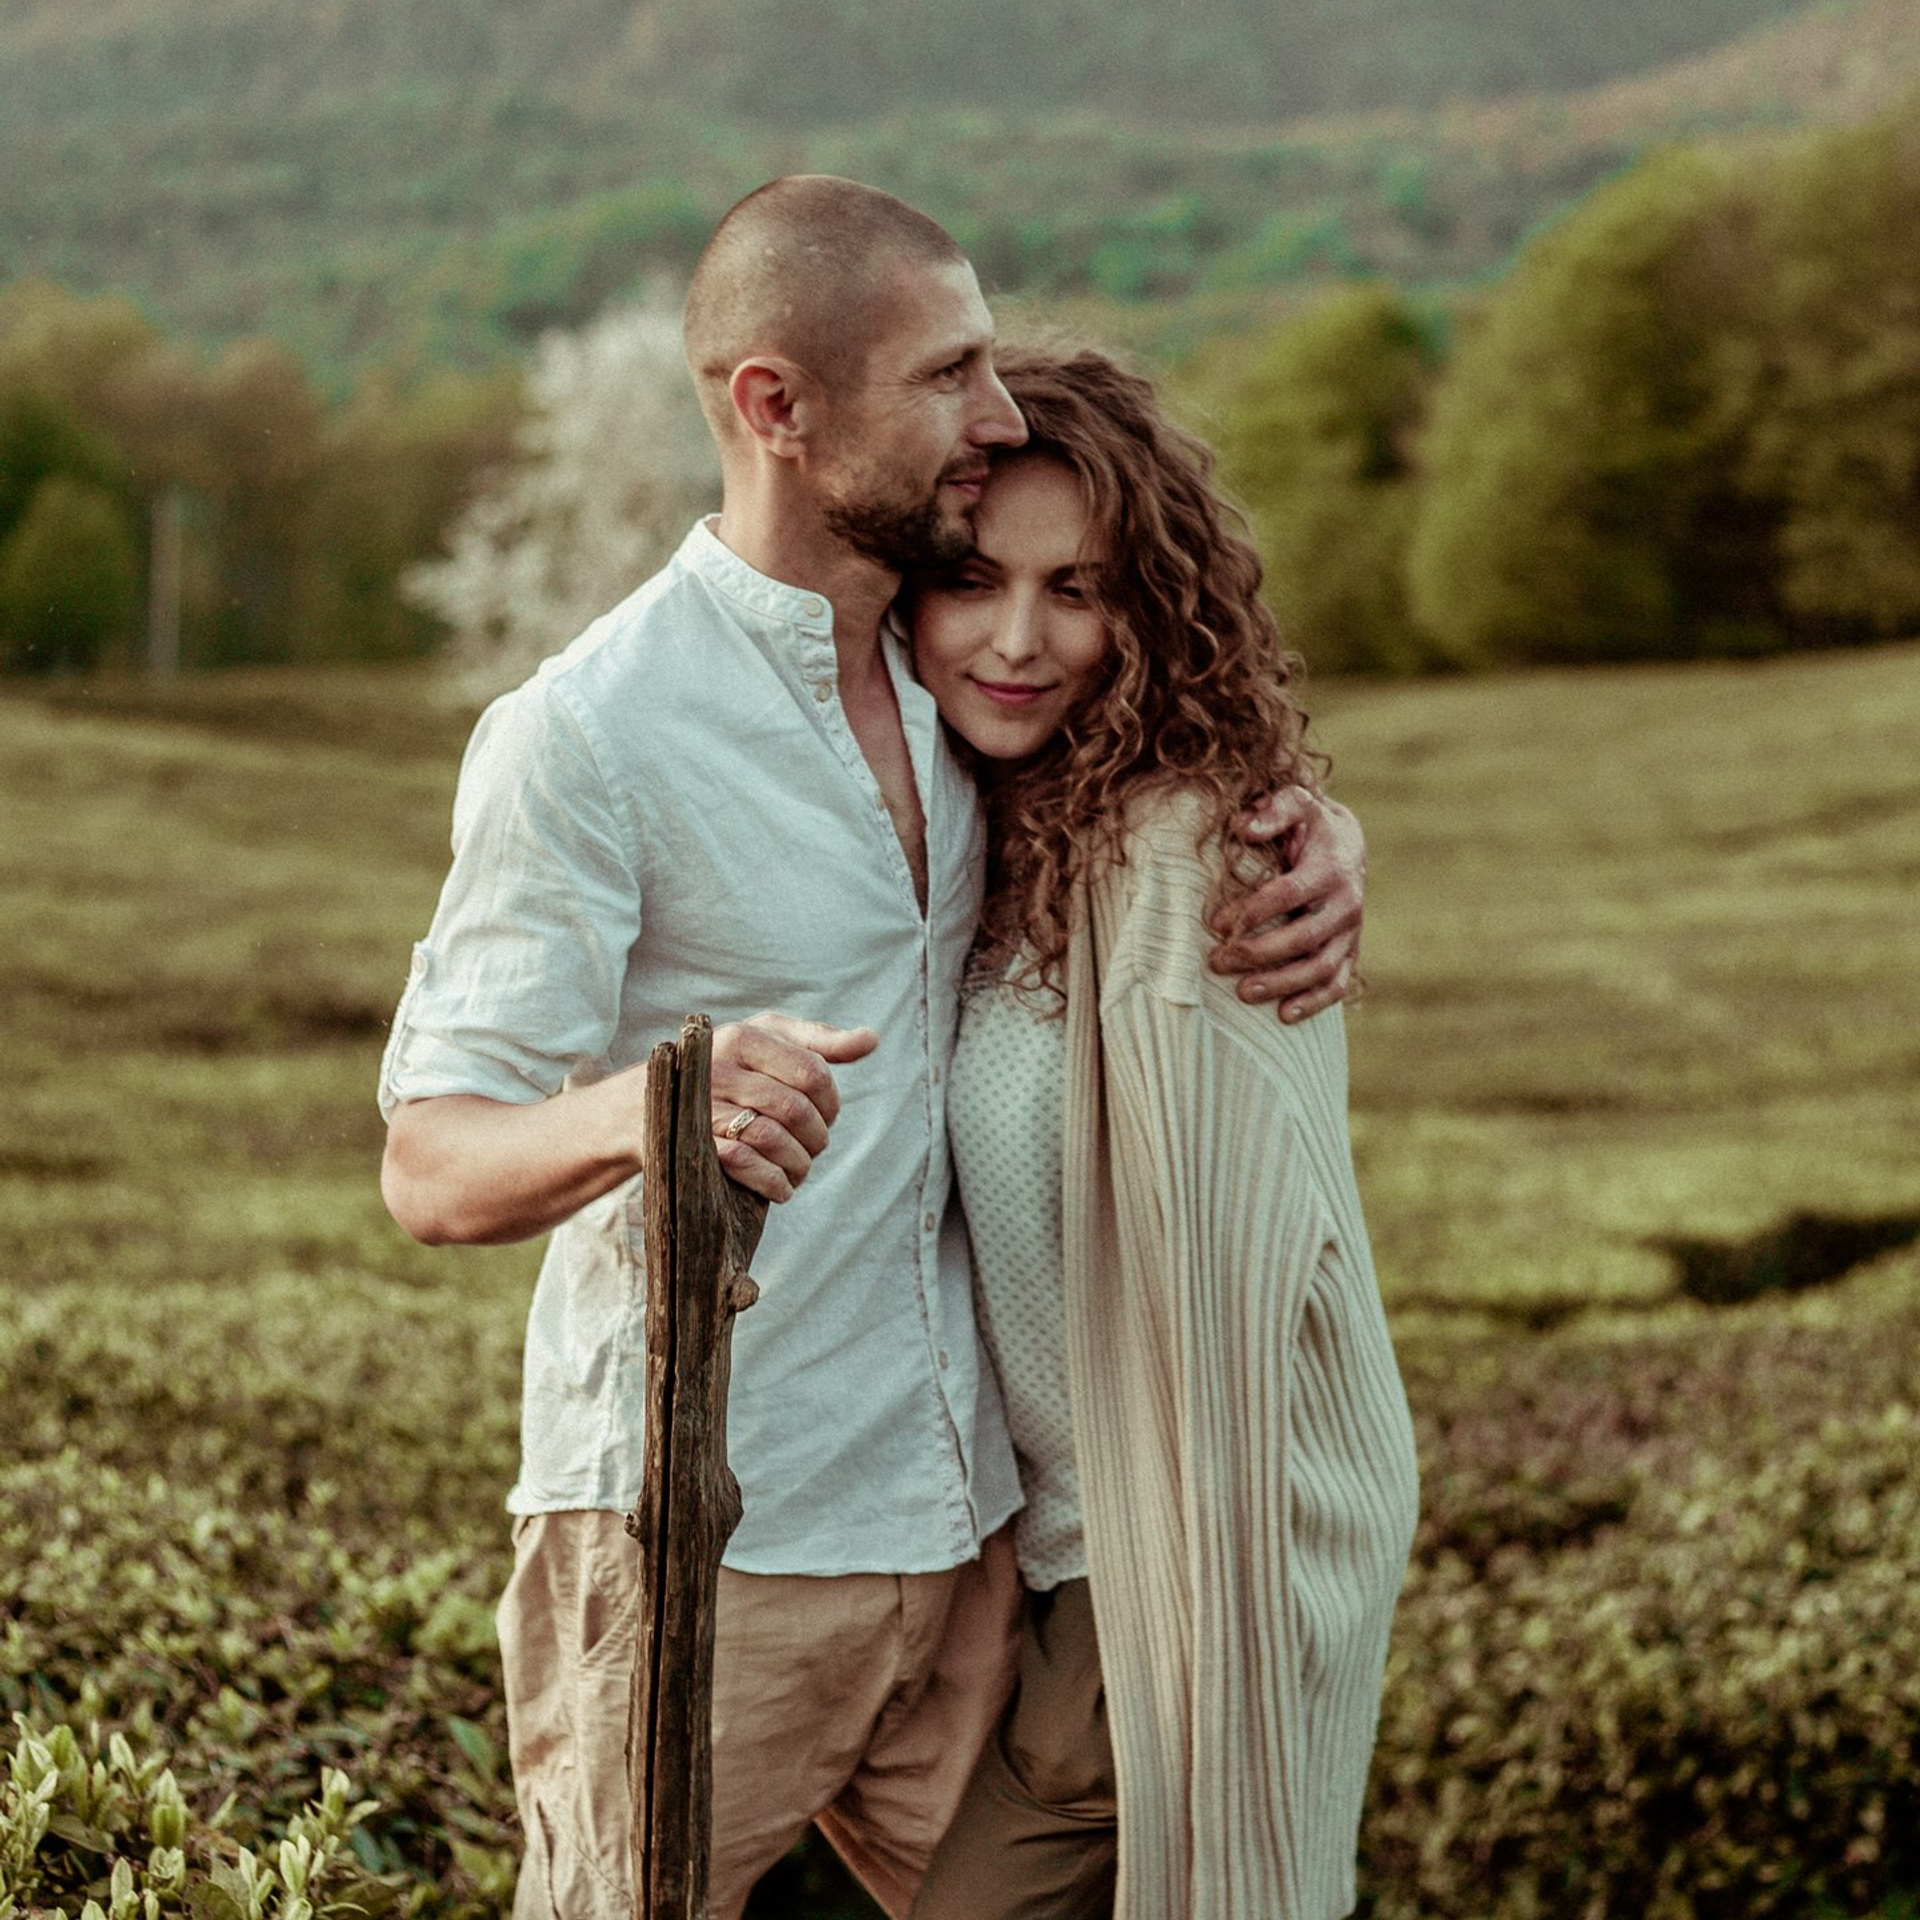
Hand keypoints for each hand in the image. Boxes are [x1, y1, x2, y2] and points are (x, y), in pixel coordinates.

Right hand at [709, 1014, 880, 1202]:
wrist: (642, 1105)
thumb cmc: (722, 1069)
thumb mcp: (765, 1042)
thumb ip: (817, 1042)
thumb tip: (871, 1039)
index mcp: (744, 1037)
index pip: (812, 1072)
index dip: (830, 1103)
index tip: (826, 1117)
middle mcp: (719, 1067)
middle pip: (796, 1109)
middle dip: (816, 1138)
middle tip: (813, 1149)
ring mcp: (701, 1107)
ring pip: (773, 1138)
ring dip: (798, 1165)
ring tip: (799, 1172)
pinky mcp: (691, 1144)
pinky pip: (746, 1164)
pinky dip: (773, 1182)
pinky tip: (780, 1187)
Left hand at [1208, 786, 1366, 1021]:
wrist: (1347, 844)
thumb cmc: (1308, 825)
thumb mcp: (1296, 804)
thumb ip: (1273, 810)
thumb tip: (1243, 826)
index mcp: (1331, 868)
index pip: (1288, 895)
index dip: (1251, 911)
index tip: (1214, 924)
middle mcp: (1347, 903)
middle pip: (1303, 938)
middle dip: (1258, 953)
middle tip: (1217, 962)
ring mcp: (1351, 932)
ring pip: (1320, 967)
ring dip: (1282, 984)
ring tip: (1243, 993)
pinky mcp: (1351, 951)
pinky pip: (1338, 983)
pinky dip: (1314, 1003)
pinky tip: (1284, 1015)